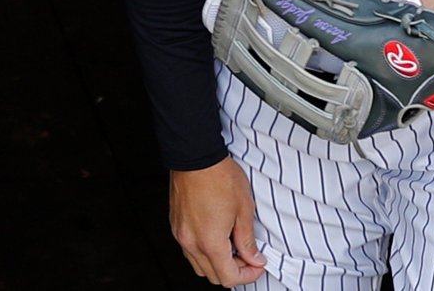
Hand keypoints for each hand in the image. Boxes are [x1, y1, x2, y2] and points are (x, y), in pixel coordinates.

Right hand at [169, 157, 265, 286]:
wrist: (196, 156)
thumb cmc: (219, 177)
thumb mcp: (244, 209)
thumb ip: (248, 240)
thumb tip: (254, 258)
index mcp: (210, 242)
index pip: (228, 277)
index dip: (248, 276)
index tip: (258, 265)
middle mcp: (191, 243)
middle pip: (213, 276)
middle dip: (234, 271)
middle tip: (249, 257)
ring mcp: (181, 235)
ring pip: (199, 266)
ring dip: (217, 263)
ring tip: (232, 246)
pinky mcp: (176, 226)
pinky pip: (189, 251)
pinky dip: (204, 252)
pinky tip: (216, 236)